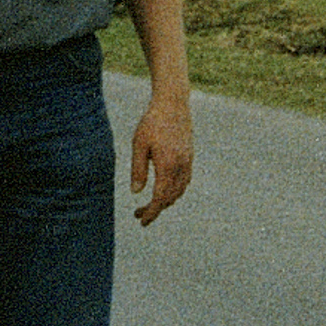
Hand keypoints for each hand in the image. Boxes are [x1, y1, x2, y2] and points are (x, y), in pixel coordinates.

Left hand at [129, 92, 192, 224]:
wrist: (173, 103)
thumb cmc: (152, 122)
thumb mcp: (139, 144)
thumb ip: (138, 169)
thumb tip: (136, 192)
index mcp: (167, 166)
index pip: (160, 198)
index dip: (151, 213)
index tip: (141, 221)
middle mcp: (181, 167)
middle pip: (170, 198)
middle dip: (155, 210)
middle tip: (138, 214)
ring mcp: (187, 162)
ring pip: (179, 192)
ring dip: (165, 201)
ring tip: (150, 204)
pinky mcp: (190, 157)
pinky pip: (184, 182)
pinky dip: (174, 191)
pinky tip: (164, 189)